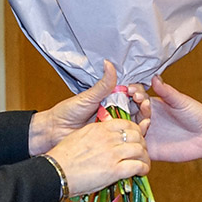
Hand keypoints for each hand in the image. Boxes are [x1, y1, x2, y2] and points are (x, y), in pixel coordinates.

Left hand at [28, 61, 146, 154]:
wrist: (56, 131)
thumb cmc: (68, 112)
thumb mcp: (88, 96)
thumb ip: (103, 84)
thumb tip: (108, 63)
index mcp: (110, 98)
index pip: (131, 92)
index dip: (136, 90)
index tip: (133, 91)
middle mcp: (116, 110)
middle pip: (138, 105)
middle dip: (143, 102)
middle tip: (140, 100)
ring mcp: (116, 124)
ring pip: (137, 119)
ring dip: (145, 115)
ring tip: (144, 111)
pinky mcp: (115, 138)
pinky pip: (130, 135)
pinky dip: (140, 130)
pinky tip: (143, 127)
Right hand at [46, 118, 149, 197]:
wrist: (55, 171)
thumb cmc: (63, 156)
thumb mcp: (80, 136)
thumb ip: (96, 134)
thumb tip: (105, 138)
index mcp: (100, 128)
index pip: (127, 124)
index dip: (136, 131)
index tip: (136, 139)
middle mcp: (108, 138)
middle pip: (137, 135)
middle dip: (142, 144)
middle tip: (141, 152)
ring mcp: (112, 153)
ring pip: (140, 150)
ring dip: (145, 157)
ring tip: (143, 163)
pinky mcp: (114, 170)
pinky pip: (137, 166)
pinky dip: (143, 169)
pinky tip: (142, 172)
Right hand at [140, 76, 201, 167]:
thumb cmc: (196, 115)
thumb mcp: (181, 101)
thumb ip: (167, 92)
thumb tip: (154, 78)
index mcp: (153, 105)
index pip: (136, 97)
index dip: (133, 93)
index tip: (133, 91)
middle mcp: (147, 118)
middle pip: (130, 112)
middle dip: (131, 107)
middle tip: (140, 102)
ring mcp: (148, 134)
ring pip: (131, 129)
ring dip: (134, 123)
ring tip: (147, 119)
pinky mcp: (151, 149)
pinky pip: (137, 147)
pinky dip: (136, 142)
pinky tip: (143, 136)